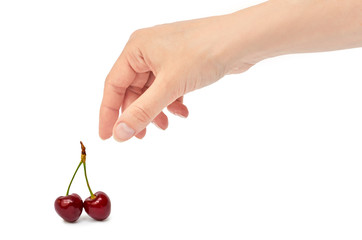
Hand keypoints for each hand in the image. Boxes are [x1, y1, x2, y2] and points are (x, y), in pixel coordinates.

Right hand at [99, 15, 253, 140]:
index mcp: (136, 48)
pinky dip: (172, 102)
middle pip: (133, 90)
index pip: (113, 85)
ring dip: (157, 111)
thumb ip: (143, 111)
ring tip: (167, 126)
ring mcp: (165, 57)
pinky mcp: (181, 64)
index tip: (106, 136)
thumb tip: (119, 133)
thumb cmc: (204, 52)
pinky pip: (168, 88)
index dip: (108, 113)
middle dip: (139, 114)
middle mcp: (147, 51)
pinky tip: (184, 111)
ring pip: (152, 91)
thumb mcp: (169, 86)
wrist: (241, 41)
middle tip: (142, 137)